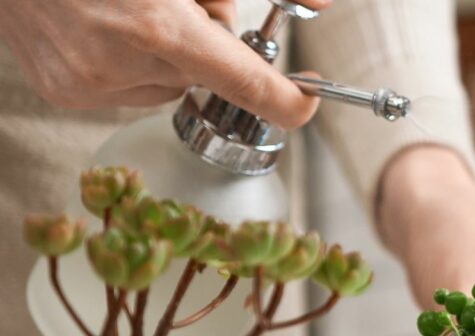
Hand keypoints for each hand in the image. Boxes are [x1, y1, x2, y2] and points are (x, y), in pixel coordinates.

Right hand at [0, 0, 329, 127]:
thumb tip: (322, 1)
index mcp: (156, 28)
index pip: (249, 87)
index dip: (289, 99)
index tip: (307, 97)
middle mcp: (120, 64)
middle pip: (209, 77)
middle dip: (208, 44)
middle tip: (176, 3)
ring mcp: (87, 83)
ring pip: (169, 84)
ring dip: (166, 53)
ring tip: (129, 6)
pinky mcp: (64, 91)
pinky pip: (126, 88)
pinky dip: (128, 62)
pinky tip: (103, 24)